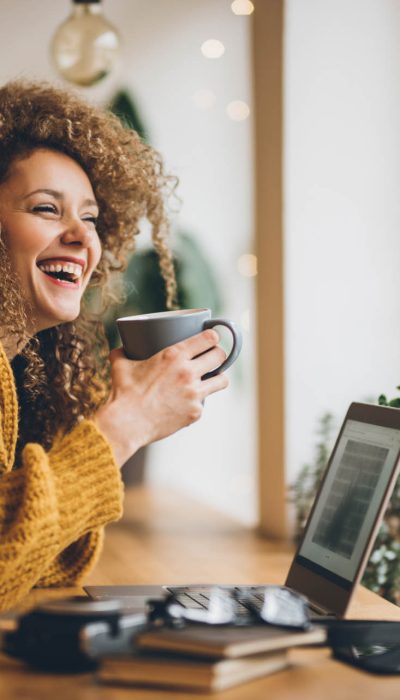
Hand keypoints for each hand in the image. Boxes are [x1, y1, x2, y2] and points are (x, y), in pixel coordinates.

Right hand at [94, 329, 228, 465]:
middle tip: (212, 357)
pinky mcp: (195, 412)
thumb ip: (122, 354)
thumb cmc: (123, 394)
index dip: (213, 336)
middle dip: (218, 354)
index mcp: (173, 355)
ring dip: (218, 377)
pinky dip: (197, 402)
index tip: (212, 338)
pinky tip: (189, 402)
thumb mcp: (121, 366)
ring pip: (222, 380)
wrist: (126, 424)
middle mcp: (188, 372)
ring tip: (212, 379)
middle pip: (220, 356)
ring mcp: (194, 393)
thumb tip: (119, 350)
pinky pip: (204, 403)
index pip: (208, 338)